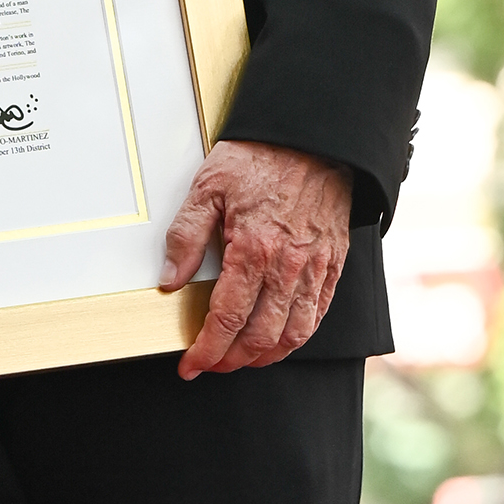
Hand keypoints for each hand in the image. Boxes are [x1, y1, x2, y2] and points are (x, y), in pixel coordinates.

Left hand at [158, 139, 351, 378]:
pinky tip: (280, 339)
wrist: (310, 138)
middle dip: (232, 360)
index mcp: (253, 249)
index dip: (206, 350)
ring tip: (242, 360)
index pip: (227, 319)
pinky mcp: (333, 264)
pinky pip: (318, 315)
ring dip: (265, 357)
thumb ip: (186, 235)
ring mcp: (315, 268)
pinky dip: (298, 337)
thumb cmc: (258, 158)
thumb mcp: (207, 187)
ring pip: (293, 335)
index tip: (191, 365)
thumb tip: (170, 278)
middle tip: (211, 365)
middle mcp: (287, 267)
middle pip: (260, 337)